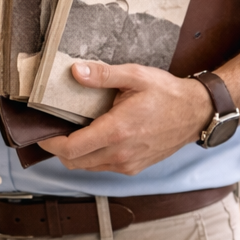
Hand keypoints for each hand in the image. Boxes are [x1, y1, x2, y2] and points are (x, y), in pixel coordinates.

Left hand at [37, 62, 212, 175]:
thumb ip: (102, 75)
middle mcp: (120, 154)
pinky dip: (92, 157)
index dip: (50, 143)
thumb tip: (75, 72)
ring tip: (73, 132)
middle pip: (74, 162)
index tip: (42, 132)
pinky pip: (103, 167)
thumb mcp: (135, 76)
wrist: (196, 113)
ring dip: (75, 154)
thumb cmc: (168, 94)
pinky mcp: (134, 167)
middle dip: (58, 149)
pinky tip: (94, 138)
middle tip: (53, 130)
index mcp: (116, 132)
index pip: (71, 148)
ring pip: (88, 167)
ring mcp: (128, 164)